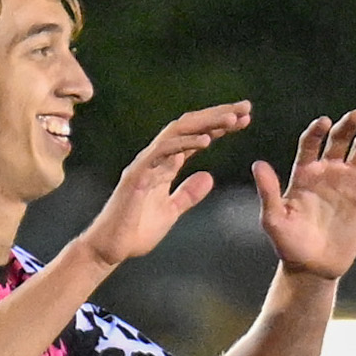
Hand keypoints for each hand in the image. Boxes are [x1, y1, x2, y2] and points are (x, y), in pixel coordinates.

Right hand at [78, 103, 250, 269]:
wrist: (110, 248)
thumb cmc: (135, 231)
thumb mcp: (170, 211)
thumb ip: (187, 194)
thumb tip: (209, 176)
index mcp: (165, 165)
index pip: (195, 137)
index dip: (219, 126)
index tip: (244, 120)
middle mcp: (155, 158)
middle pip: (189, 126)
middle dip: (218, 115)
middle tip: (245, 107)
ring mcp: (145, 164)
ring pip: (177, 132)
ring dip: (206, 122)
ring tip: (232, 119)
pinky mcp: (137, 175)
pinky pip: (162, 152)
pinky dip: (185, 143)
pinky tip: (207, 140)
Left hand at [252, 111, 355, 279]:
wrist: (314, 267)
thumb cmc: (289, 244)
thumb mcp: (274, 219)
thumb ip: (268, 191)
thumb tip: (258, 164)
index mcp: (304, 172)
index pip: (310, 143)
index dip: (317, 131)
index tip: (324, 123)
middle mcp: (327, 171)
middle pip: (339, 139)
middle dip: (348, 126)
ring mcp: (349, 181)